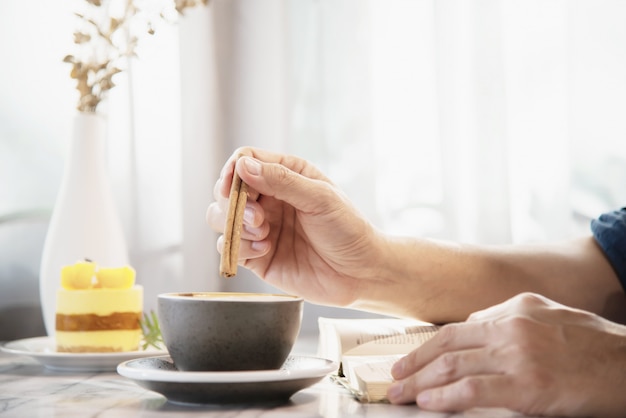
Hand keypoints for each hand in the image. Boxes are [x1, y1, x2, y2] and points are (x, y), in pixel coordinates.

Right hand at [206, 147, 382, 306]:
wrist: (360, 273)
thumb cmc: (348, 230)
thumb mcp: (320, 198)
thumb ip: (282, 181)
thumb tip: (243, 166)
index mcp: (287, 175)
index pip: (246, 161)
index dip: (234, 170)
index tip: (232, 185)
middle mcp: (270, 199)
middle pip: (227, 189)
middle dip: (233, 202)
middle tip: (257, 218)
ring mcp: (261, 227)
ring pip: (220, 217)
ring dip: (235, 225)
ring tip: (263, 234)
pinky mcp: (257, 256)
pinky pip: (230, 247)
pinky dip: (240, 247)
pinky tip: (266, 249)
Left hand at [387, 292, 625, 416]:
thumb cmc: (593, 345)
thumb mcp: (550, 315)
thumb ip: (510, 319)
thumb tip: (476, 326)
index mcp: (514, 307)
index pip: (459, 327)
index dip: (430, 346)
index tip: (413, 358)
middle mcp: (510, 326)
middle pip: (447, 344)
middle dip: (415, 362)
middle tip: (394, 376)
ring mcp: (517, 355)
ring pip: (453, 365)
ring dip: (421, 381)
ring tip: (401, 392)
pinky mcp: (526, 386)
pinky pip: (473, 390)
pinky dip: (445, 396)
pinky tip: (429, 402)